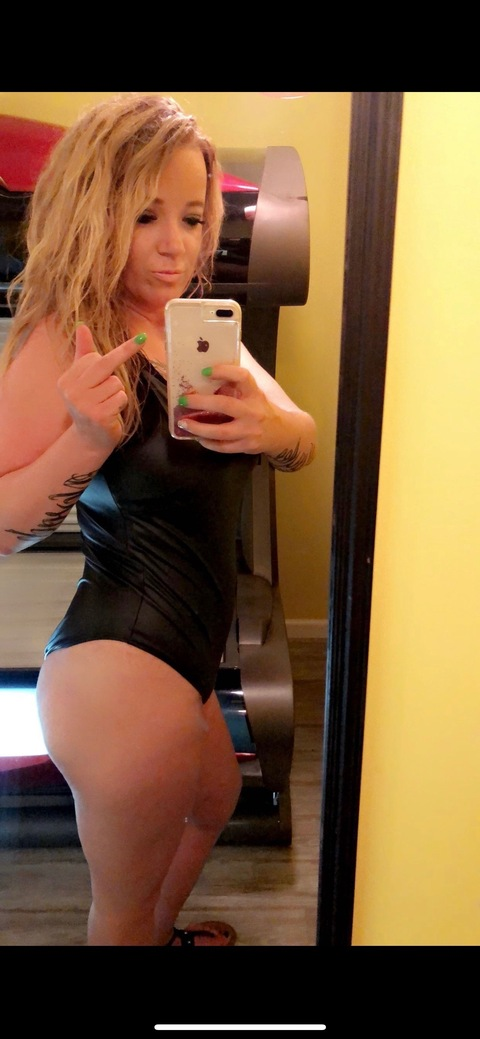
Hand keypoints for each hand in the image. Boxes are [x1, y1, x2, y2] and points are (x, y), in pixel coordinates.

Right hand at [57, 324, 145, 451]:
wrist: (90, 438)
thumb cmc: (90, 404)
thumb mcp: (85, 379)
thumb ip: (83, 352)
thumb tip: (82, 325)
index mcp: (66, 380)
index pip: (93, 358)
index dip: (111, 357)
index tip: (130, 344)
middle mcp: (71, 391)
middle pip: (104, 365)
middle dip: (125, 352)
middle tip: (142, 339)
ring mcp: (83, 405)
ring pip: (116, 383)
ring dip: (118, 392)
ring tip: (108, 403)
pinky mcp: (98, 415)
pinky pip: (120, 397)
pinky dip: (121, 403)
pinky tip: (111, 412)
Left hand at [177, 364, 276, 454]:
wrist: (283, 433)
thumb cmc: (261, 409)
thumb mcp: (254, 394)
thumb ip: (235, 386)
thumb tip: (205, 376)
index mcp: (254, 393)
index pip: (242, 377)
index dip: (223, 371)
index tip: (205, 371)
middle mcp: (253, 411)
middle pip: (225, 405)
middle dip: (201, 402)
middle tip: (183, 400)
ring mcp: (250, 431)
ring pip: (221, 431)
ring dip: (199, 428)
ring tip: (183, 423)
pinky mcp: (246, 446)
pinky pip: (224, 446)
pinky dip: (208, 442)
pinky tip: (197, 437)